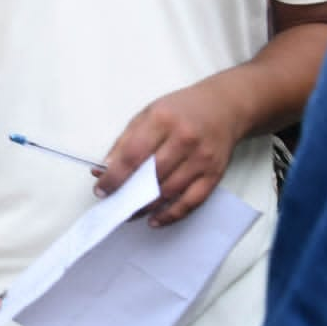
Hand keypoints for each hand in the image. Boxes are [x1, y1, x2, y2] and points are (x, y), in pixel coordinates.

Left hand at [95, 80, 246, 226]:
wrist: (224, 106)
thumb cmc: (182, 109)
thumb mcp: (148, 114)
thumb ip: (126, 140)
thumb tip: (106, 169)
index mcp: (162, 120)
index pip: (133, 154)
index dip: (114, 176)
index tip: (102, 189)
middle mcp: (184, 139)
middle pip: (151, 175)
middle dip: (128, 194)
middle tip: (114, 204)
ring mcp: (201, 158)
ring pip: (169, 191)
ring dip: (146, 207)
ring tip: (129, 212)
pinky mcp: (214, 174)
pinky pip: (191, 201)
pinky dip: (171, 214)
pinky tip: (155, 219)